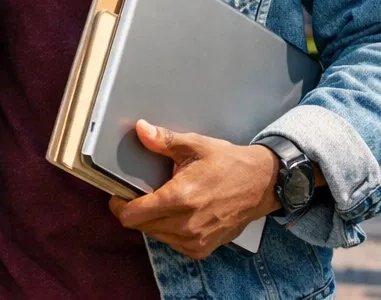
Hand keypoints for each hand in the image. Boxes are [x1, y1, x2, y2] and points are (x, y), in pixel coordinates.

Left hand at [109, 120, 278, 259]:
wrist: (261, 184)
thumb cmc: (229, 164)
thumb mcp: (195, 146)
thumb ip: (163, 140)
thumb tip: (141, 130)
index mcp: (179, 198)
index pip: (131, 216)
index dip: (119, 205)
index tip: (119, 195)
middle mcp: (186, 225)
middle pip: (141, 226)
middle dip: (137, 210)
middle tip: (145, 193)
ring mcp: (195, 240)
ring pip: (156, 235)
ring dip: (153, 221)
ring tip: (166, 201)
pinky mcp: (202, 249)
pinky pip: (172, 243)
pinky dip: (169, 230)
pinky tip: (180, 213)